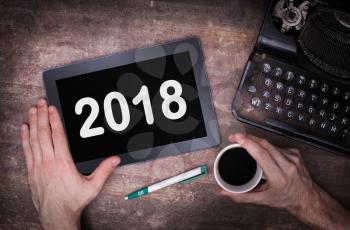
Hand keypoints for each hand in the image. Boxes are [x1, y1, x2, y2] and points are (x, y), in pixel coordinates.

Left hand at [20, 99, 120, 229]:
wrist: (56, 215)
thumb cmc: (73, 201)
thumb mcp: (93, 186)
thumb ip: (104, 170)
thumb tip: (115, 159)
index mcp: (63, 163)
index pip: (57, 136)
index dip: (54, 120)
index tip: (52, 108)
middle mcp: (48, 163)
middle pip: (44, 134)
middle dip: (42, 116)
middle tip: (41, 103)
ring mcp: (38, 167)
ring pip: (34, 140)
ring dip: (33, 123)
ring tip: (33, 110)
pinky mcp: (32, 172)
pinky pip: (27, 150)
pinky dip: (25, 138)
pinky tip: (25, 128)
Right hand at [220, 133, 349, 228]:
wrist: (307, 198)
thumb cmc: (285, 198)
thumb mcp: (262, 200)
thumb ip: (241, 196)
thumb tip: (223, 192)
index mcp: (278, 177)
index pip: (262, 155)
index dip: (248, 143)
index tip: (236, 138)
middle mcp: (287, 165)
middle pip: (265, 144)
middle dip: (247, 138)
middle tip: (234, 137)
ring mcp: (293, 157)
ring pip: (270, 143)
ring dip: (255, 141)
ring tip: (244, 142)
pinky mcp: (295, 152)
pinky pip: (276, 145)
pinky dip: (266, 146)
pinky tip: (262, 150)